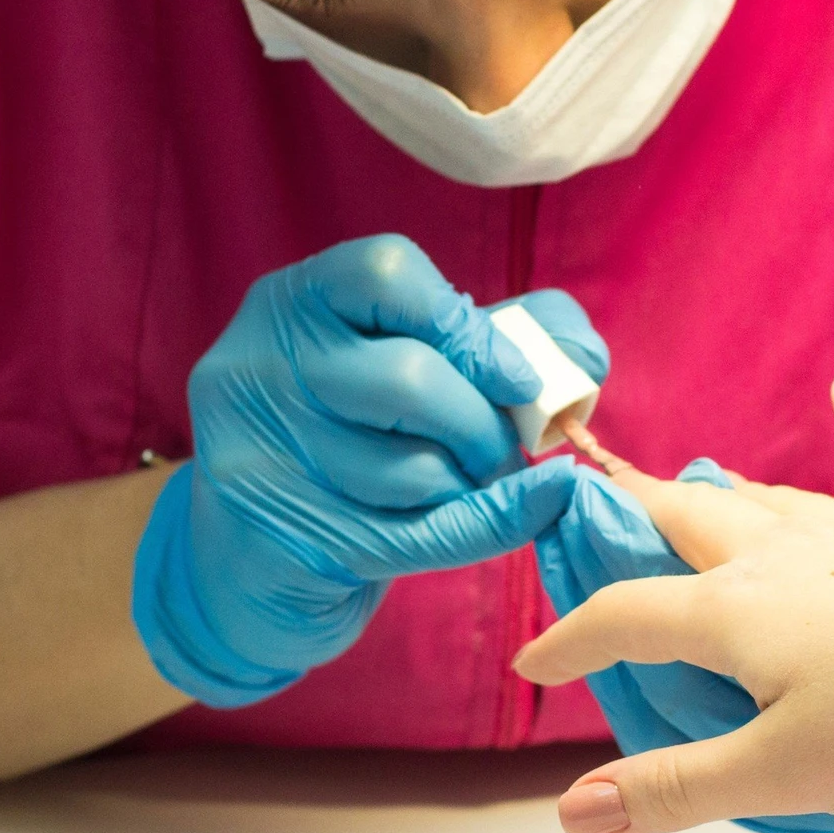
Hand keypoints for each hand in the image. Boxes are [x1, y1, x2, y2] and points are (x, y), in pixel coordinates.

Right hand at [133, 236, 605, 705]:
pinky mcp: (279, 535)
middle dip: (483, 424)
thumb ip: (494, 341)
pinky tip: (519, 517)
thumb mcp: (407, 368)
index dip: (469, 327)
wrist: (251, 559)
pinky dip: (485, 528)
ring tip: (471, 486)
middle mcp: (258, 366)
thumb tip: (582, 355)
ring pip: (411, 469)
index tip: (516, 378)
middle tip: (505, 450)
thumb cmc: (349, 443)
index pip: (385, 273)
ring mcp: (256, 453)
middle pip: (408, 379)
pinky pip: (414, 536)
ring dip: (471, 485)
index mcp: (293, 303)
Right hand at [516, 369, 833, 832]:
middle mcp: (782, 554)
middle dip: (631, 523)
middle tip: (596, 523)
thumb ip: (672, 789)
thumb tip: (572, 810)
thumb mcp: (777, 774)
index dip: (569, 642)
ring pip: (768, 499)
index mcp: (733, 611)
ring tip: (690, 495)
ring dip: (720, 495)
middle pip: (686, 523)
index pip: (624, 616)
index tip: (535, 665)